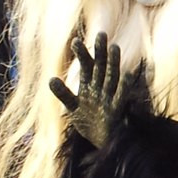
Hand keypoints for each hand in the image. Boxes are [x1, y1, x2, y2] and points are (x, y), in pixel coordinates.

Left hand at [49, 33, 121, 148]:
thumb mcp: (73, 108)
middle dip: (100, 51)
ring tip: (114, 48)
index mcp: (90, 86)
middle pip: (101, 67)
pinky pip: (121, 96)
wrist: (104, 143)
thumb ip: (63, 94)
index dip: (82, 54)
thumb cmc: (90, 123)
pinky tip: (126, 74)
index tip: (75, 41)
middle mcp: (100, 89)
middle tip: (101, 34)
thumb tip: (51, 79)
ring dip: (113, 63)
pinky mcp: (116, 110)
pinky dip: (124, 86)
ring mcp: (109, 98)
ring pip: (112, 77)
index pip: (86, 66)